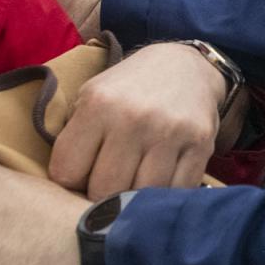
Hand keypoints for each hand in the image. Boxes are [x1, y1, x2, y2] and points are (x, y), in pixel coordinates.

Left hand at [48, 42, 230, 198]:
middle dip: (102, 194)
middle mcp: (134, 118)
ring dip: (135, 197)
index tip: (82, 173)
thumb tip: (64, 189)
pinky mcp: (201, 145)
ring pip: (140, 196)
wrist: (185, 67)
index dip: (71, 180)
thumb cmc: (128, 89)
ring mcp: (170, 133)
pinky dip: (166, 194)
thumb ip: (73, 137)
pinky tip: (161, 179)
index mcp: (98, 104)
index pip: (67, 173)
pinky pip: (176, 191)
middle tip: (110, 180)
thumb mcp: (90, 97)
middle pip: (104, 190)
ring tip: (134, 181)